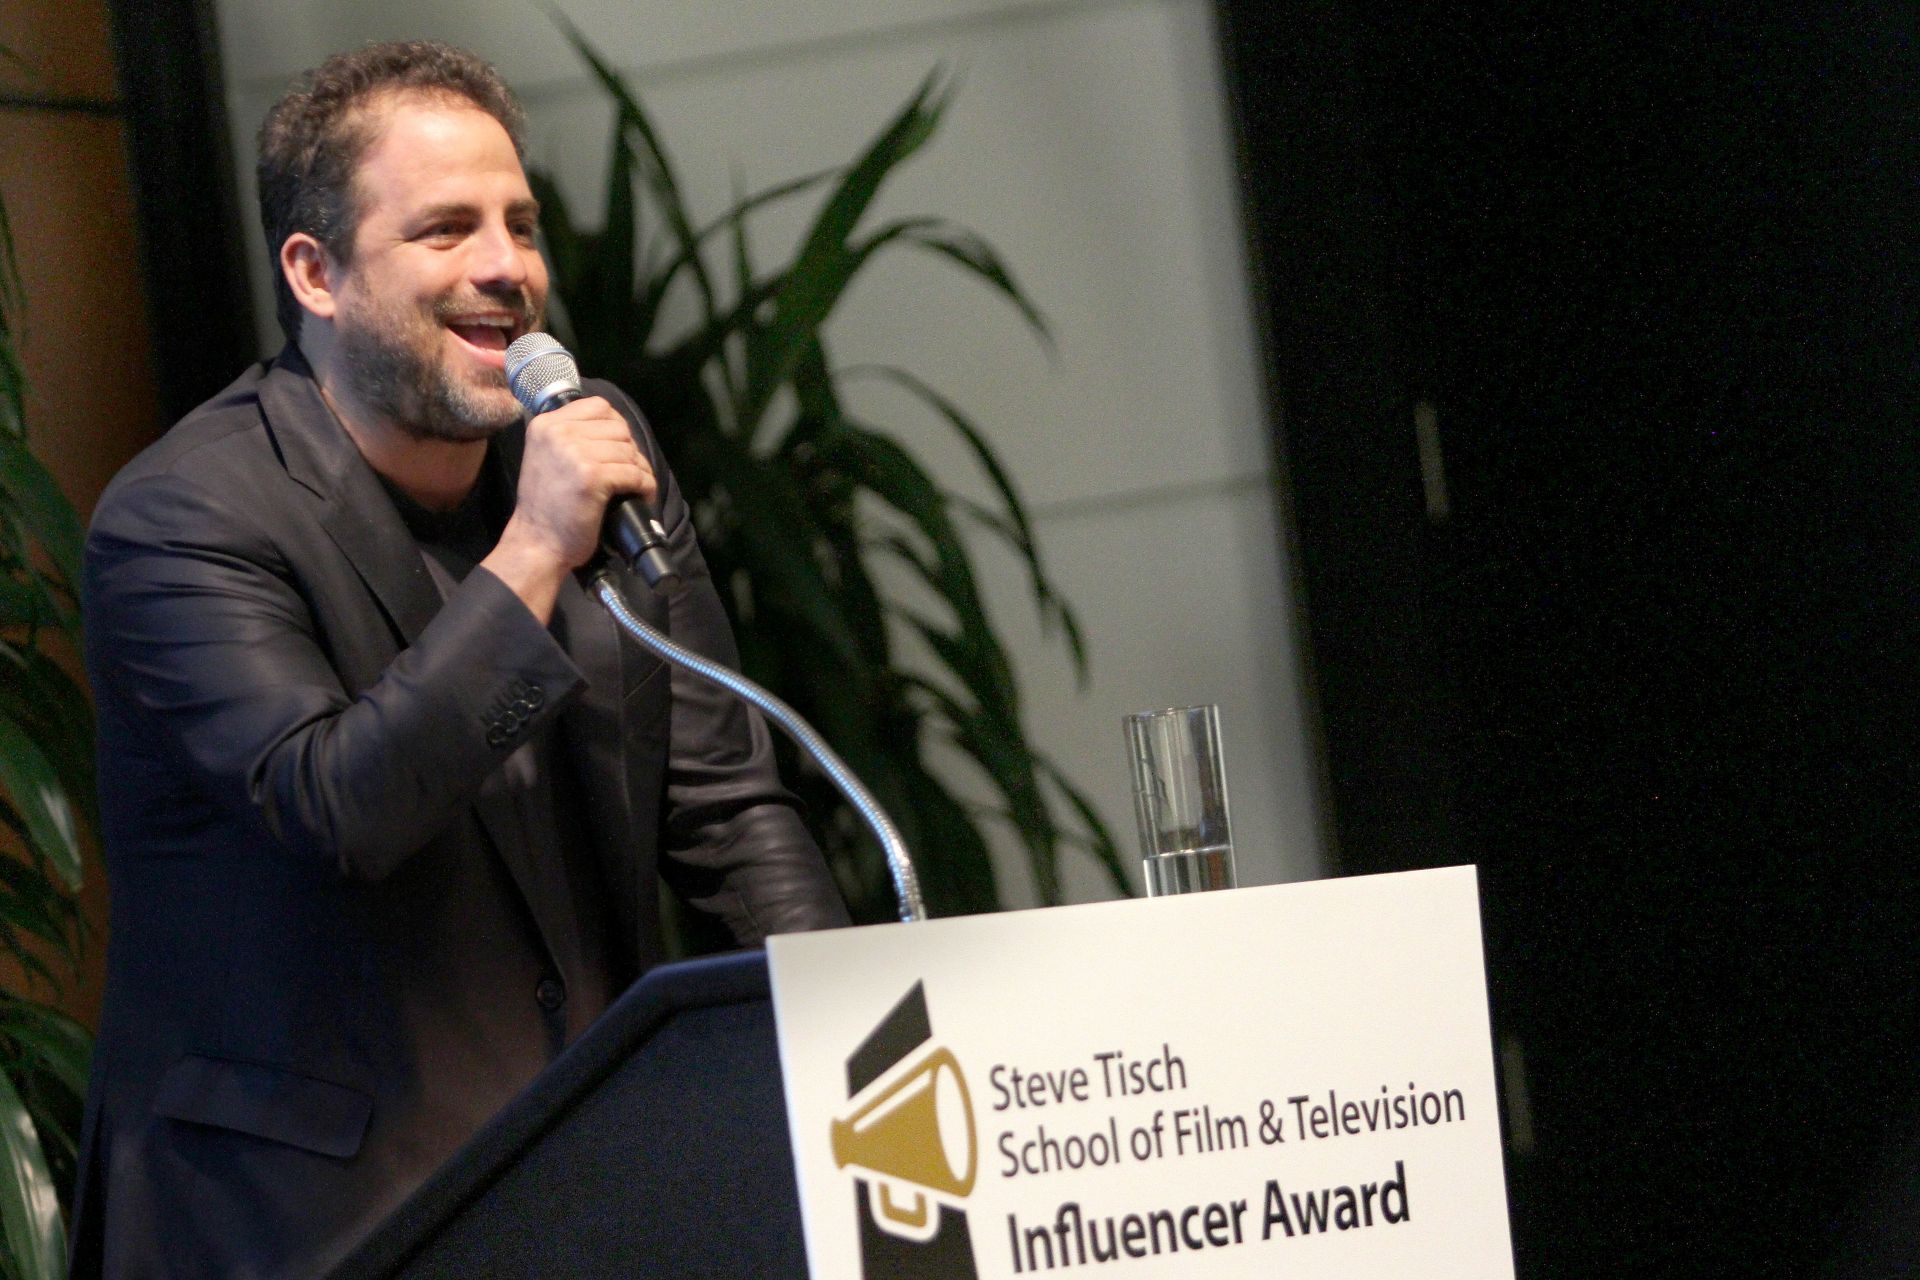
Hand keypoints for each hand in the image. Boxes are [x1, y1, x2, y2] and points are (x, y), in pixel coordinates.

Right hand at [482, 397, 656, 620]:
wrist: (536, 543)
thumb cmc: (546, 507)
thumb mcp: (547, 457)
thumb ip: (571, 437)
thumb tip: (618, 429)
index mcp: (546, 424)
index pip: (599, 406)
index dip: (617, 428)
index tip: (618, 449)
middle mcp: (558, 432)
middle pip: (618, 427)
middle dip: (630, 451)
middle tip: (629, 473)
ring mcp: (575, 453)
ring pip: (629, 450)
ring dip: (640, 470)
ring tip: (636, 487)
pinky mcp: (591, 476)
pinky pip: (634, 473)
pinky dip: (645, 486)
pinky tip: (641, 496)